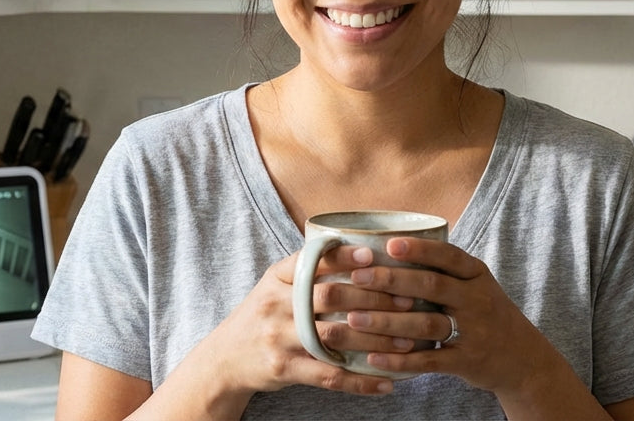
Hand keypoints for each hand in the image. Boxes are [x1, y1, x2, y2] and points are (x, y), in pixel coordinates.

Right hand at [175, 247, 416, 402]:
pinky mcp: (284, 369)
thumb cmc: (263, 316)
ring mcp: (278, 338)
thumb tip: (360, 250)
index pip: (311, 261)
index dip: (343, 257)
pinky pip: (329, 376)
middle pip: (329, 296)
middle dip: (373, 298)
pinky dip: (360, 381)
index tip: (374, 256)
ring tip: (408, 341)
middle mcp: (275, 304)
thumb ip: (307, 272)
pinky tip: (386, 383)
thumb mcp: (274, 286)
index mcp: (276, 278)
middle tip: (408, 299)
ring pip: (334, 336)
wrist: (225, 358)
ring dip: (375, 340)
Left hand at [342, 237, 564, 395]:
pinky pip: (430, 361)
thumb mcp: (475, 285)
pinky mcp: (467, 362)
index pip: (448, 255)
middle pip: (432, 286)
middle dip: (392, 280)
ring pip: (426, 324)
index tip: (388, 244)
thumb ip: (443, 269)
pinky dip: (400, 360)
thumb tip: (387, 243)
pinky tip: (373, 357)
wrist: (524, 360)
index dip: (419, 249)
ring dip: (387, 321)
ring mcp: (474, 332)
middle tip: (357, 278)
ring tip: (354, 318)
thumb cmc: (486, 314)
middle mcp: (477, 300)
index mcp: (477, 275)